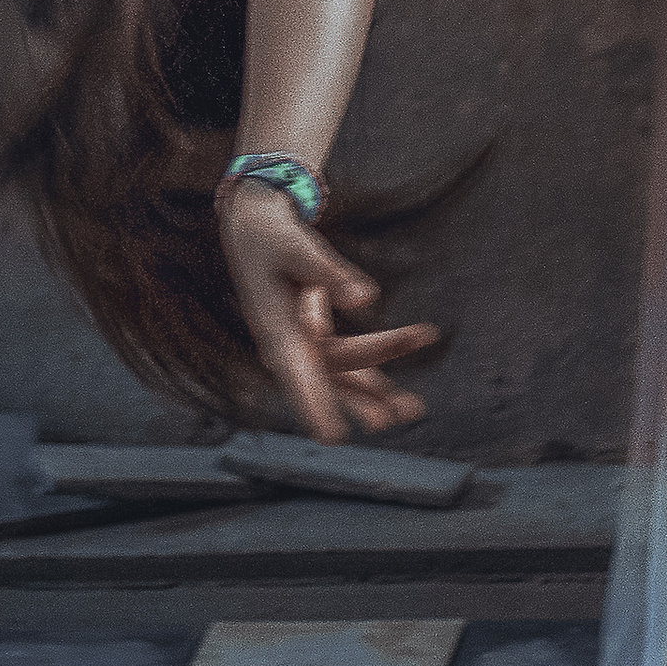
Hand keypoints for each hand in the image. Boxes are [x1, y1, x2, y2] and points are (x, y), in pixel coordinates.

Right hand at [217, 182, 441, 443]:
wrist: (251, 228)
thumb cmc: (270, 235)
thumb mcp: (295, 245)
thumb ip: (329, 272)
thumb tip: (368, 300)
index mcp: (272, 327)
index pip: (296, 370)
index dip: (315, 403)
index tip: (332, 436)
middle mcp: (284, 345)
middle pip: (329, 374)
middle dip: (363, 397)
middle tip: (398, 415)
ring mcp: (300, 345)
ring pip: (342, 374)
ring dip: (376, 390)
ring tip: (414, 408)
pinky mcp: (313, 339)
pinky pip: (347, 361)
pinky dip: (373, 369)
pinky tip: (398, 392)